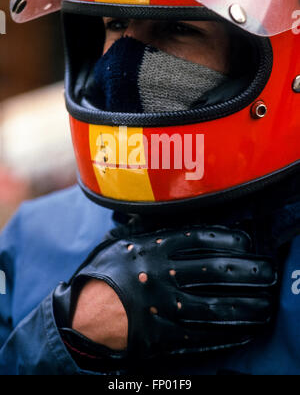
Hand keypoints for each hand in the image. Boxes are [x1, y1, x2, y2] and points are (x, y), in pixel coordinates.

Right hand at [54, 224, 277, 360]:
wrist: (77, 317)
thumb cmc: (99, 275)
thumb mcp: (117, 244)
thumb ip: (143, 232)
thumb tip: (163, 217)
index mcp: (150, 249)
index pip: (198, 238)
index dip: (227, 239)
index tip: (246, 242)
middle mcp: (160, 276)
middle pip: (214, 271)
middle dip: (247, 271)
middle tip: (269, 272)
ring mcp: (161, 308)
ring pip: (214, 306)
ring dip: (245, 305)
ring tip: (266, 305)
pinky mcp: (160, 337)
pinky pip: (199, 336)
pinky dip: (225, 334)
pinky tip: (245, 331)